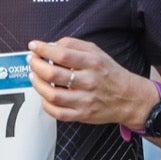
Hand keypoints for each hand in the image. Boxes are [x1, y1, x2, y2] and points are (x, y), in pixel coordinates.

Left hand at [28, 37, 151, 128]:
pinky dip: (46, 104)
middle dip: (36, 65)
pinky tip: (43, 95)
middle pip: (54, 74)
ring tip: (33, 76)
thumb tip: (51, 45)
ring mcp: (85, 100)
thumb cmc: (110, 73)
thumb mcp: (97, 52)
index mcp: (93, 63)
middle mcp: (89, 81)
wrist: (129, 98)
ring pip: (52, 95)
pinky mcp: (82, 115)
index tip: (34, 46)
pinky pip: (58, 113)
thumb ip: (74, 45)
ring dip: (37, 84)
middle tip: (31, 60)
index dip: (43, 49)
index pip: (63, 54)